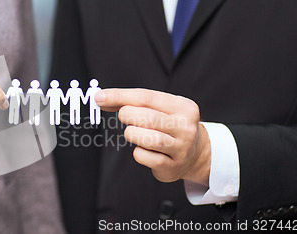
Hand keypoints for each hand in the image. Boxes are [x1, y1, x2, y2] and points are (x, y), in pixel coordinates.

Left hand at [95, 88, 210, 185]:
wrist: (196, 154)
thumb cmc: (171, 126)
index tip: (100, 97)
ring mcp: (181, 148)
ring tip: (133, 133)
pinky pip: (145, 157)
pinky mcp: (172, 166)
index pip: (146, 97)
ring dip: (132, 134)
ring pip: (148, 139)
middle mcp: (185, 127)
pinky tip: (143, 149)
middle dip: (126, 115)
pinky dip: (138, 152)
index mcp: (183, 107)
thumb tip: (102, 98)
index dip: (119, 96)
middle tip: (124, 116)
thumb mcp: (161, 108)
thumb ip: (133, 102)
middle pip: (147, 117)